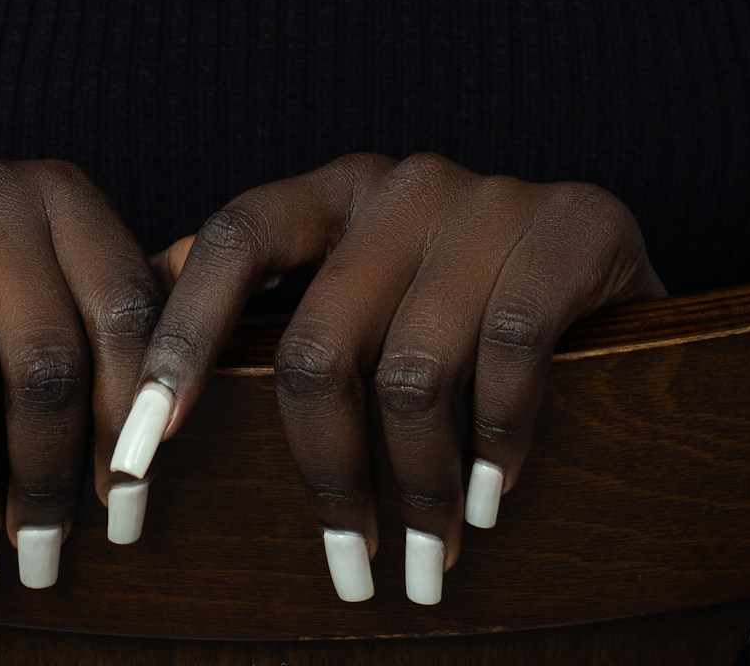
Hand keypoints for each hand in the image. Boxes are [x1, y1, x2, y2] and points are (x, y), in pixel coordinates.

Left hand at [107, 152, 661, 606]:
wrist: (611, 264)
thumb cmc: (461, 296)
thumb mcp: (363, 283)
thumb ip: (262, 286)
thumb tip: (139, 288)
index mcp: (339, 190)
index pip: (236, 238)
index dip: (183, 338)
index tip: (142, 454)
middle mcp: (406, 183)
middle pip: (322, 342)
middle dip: (327, 474)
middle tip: (346, 567)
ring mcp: (491, 197)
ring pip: (415, 370)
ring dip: (420, 488)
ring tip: (429, 559)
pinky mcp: (573, 223)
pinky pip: (512, 352)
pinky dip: (498, 444)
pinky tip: (493, 499)